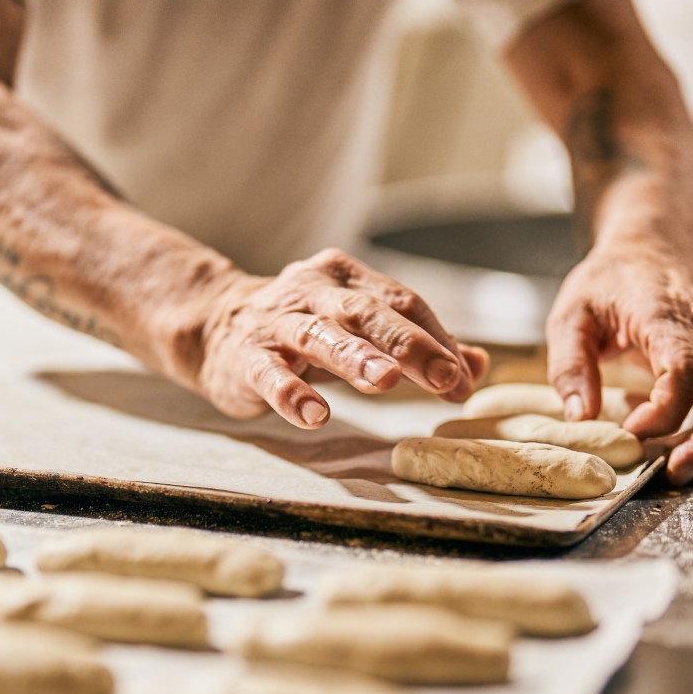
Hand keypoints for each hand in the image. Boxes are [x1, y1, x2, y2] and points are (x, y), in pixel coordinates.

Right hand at [186, 249, 488, 428]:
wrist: (214, 325)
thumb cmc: (304, 330)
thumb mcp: (362, 331)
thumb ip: (418, 346)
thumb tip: (477, 365)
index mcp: (348, 279)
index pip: (402, 303)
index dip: (436, 339)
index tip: (464, 378)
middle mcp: (314, 292)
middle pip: (368, 313)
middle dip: (410, 345)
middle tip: (444, 378)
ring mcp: (277, 323)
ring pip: (320, 336)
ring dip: (355, 358)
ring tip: (386, 383)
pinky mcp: (245, 358)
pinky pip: (270, 374)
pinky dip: (292, 393)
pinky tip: (315, 415)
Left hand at [546, 238, 692, 483]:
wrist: (648, 252)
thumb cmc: (608, 285)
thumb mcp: (570, 316)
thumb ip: (570, 365)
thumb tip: (581, 417)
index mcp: (664, 312)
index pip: (685, 367)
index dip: (664, 411)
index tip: (630, 432)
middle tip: (673, 471)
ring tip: (690, 468)